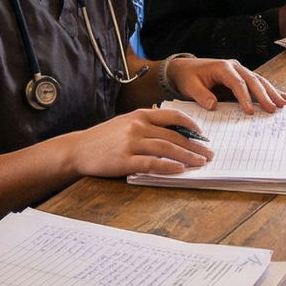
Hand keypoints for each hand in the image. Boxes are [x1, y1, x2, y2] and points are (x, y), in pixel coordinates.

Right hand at [64, 107, 211, 178]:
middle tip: (208, 154)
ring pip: (167, 149)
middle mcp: (137, 126)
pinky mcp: (125, 160)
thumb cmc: (103, 137)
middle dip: (194, 145)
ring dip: (187, 157)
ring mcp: (131, 143)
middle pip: (173, 135)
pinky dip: (169, 167)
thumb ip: (145, 122)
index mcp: (139, 115)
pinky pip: (152, 164)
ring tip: (200, 163)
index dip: (191, 125)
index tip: (202, 135)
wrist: (78, 149)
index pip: (172, 116)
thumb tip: (170, 127)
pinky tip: (180, 170)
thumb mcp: (124, 122)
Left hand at [167, 56, 285, 113]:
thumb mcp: (191, 87)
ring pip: (258, 80)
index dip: (245, 97)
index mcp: (223, 68)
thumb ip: (201, 95)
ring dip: (271, 92)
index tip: (250, 112)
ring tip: (282, 103)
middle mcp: (234, 66)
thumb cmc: (189, 77)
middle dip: (264, 95)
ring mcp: (240, 70)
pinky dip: (269, 89)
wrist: (187, 68)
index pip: (237, 83)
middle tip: (273, 108)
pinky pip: (257, 82)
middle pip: (252, 80)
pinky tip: (281, 95)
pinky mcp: (242, 76)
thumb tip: (213, 105)